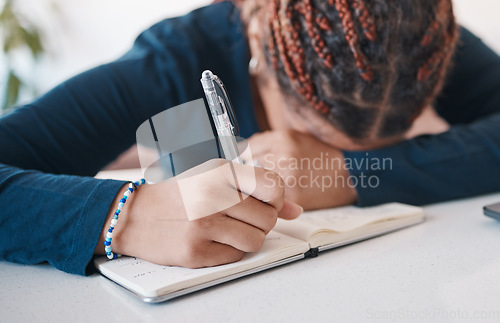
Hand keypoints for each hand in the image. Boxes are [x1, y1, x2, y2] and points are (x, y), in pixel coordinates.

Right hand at [95, 159, 302, 267]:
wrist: (134, 214)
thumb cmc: (179, 193)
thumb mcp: (213, 178)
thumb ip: (256, 190)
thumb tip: (295, 211)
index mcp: (219, 170)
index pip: (274, 187)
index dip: (277, 199)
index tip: (265, 202)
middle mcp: (212, 196)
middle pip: (268, 219)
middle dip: (260, 221)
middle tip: (241, 217)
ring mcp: (203, 225)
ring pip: (256, 240)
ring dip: (247, 237)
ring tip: (227, 228)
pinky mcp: (195, 251)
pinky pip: (235, 256)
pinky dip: (229, 250)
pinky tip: (211, 239)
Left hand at [245, 130, 356, 209]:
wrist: (351, 173)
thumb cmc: (322, 155)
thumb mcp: (297, 138)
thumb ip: (269, 142)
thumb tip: (243, 151)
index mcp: (284, 139)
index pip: (248, 148)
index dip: (245, 156)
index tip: (244, 161)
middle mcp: (283, 157)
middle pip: (250, 167)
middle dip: (251, 172)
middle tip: (259, 176)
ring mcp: (288, 178)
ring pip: (259, 185)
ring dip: (261, 187)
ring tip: (278, 185)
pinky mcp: (294, 198)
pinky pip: (272, 199)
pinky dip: (273, 200)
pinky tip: (284, 195)